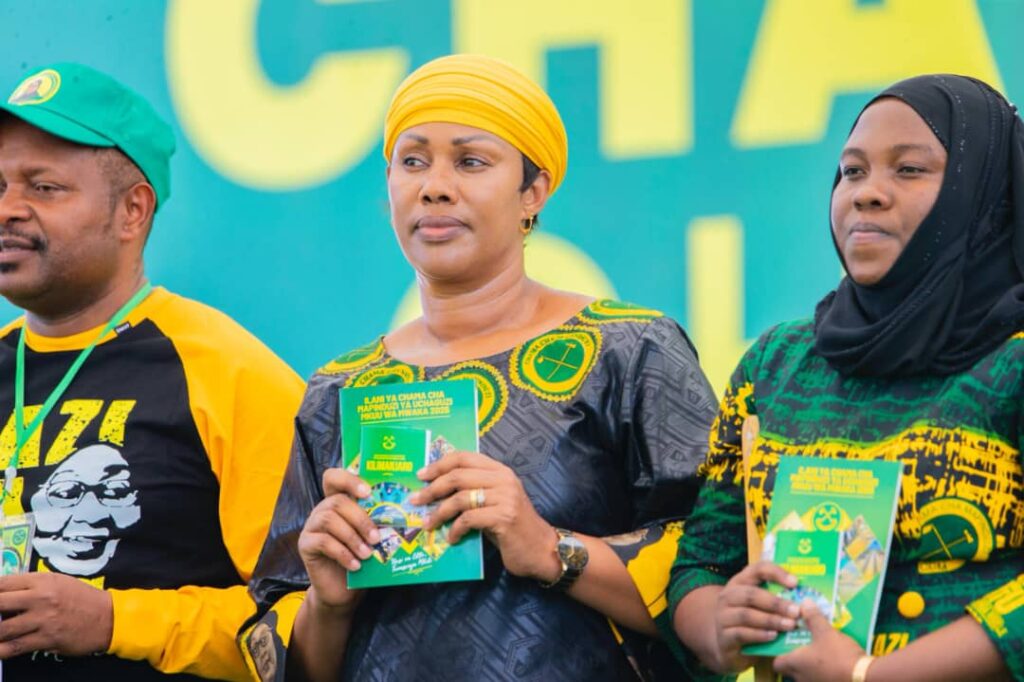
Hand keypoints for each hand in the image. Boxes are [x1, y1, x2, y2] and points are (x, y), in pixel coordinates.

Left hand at [0, 572, 111, 657]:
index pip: (3, 583)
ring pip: (3, 629)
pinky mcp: (46, 639)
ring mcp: (42, 620)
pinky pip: (15, 647)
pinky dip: (1, 650)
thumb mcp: (58, 582)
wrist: (107, 617)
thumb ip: (32, 586)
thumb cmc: (81, 598)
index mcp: (42, 581)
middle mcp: (40, 598)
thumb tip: (4, 594)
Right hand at [297, 468, 377, 614]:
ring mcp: (311, 526)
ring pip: (329, 520)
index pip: (334, 477)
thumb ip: (378, 523)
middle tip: (376, 537)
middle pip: (337, 501)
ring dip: (352, 537)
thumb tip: (401, 514)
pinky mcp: (305, 545)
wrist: (342, 590)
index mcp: (339, 502)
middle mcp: (322, 510)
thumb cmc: (361, 559)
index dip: (349, 479)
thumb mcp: (371, 538)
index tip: (368, 491)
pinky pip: (322, 542)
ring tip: (367, 554)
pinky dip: (342, 553)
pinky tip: (355, 565)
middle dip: (360, 519)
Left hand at [410, 451, 559, 580]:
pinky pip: (469, 519)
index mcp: (500, 471)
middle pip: (458, 475)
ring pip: (461, 498)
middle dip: (432, 489)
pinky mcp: (504, 518)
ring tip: (429, 523)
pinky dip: (455, 529)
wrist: (541, 549)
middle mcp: (504, 479)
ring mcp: (505, 498)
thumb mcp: (494, 503)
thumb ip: (473, 492)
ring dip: (439, 512)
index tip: (421, 475)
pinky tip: (452, 538)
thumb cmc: (513, 528)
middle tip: (416, 500)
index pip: (464, 457)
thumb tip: (436, 491)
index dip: (440, 464)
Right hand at [711, 561, 800, 672]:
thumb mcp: (762, 607)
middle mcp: (728, 596)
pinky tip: (773, 637)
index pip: (758, 569)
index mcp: (740, 582)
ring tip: (790, 626)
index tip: (795, 583)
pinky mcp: (724, 637)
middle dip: (776, 603)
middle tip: (797, 611)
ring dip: (771, 620)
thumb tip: (808, 602)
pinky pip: (742, 634)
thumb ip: (778, 601)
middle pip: (751, 594)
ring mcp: (723, 616)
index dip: (776, 573)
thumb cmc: (752, 623)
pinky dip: (759, 635)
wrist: (728, 646)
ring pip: (747, 615)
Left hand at [774, 601, 865, 681]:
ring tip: (818, 650)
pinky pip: (820, 678)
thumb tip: (804, 603)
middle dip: (795, 658)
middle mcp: (801, 678)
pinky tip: (832, 661)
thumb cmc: (838, 655)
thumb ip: (813, 617)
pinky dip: (823, 671)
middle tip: (802, 643)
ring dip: (810, 665)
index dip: (778, 653)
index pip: (776, 663)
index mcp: (795, 664)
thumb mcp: (825, 632)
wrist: (864, 678)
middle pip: (791, 669)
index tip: (784, 642)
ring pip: (806, 675)